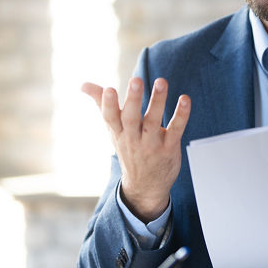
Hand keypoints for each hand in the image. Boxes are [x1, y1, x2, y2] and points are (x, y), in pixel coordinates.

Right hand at [83, 77, 190, 221]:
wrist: (144, 186)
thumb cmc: (129, 150)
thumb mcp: (113, 130)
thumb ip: (101, 104)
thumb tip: (83, 85)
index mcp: (118, 132)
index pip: (110, 117)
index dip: (108, 104)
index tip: (108, 89)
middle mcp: (133, 138)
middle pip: (130, 118)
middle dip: (133, 99)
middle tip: (135, 80)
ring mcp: (151, 144)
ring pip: (153, 121)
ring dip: (158, 101)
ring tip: (161, 82)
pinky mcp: (169, 147)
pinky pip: (175, 130)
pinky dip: (181, 115)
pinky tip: (184, 100)